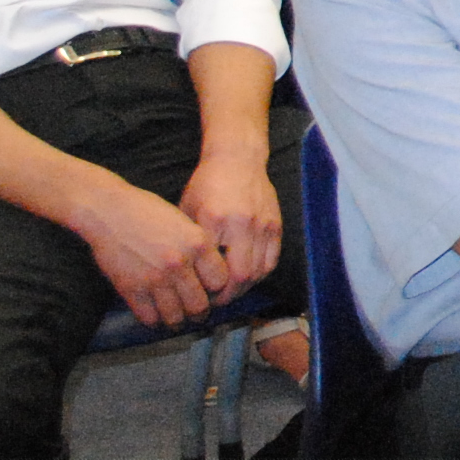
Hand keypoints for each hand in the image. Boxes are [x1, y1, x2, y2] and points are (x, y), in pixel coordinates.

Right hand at [67, 172, 224, 329]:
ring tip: (178, 320)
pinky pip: (149, 317)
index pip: (220, 281)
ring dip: (178, 321)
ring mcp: (155, 278)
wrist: (109, 211)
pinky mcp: (131, 288)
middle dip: (200, 313)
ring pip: (175, 316)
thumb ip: (198, 248)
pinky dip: (154, 320)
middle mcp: (179, 263)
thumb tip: (209, 273)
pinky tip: (155, 315)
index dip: (217, 289)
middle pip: (199, 304)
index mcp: (198, 243)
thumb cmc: (147, 211)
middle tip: (198, 314)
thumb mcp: (184, 222)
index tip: (211, 293)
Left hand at [177, 144, 283, 293]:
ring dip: (244, 288)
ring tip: (230, 291)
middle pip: (240, 277)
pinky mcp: (276, 225)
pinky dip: (259, 274)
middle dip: (227, 296)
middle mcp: (243, 225)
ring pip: (258, 272)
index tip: (198, 295)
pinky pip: (271, 261)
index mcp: (215, 220)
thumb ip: (189, 242)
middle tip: (214, 301)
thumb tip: (183, 274)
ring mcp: (263, 225)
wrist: (238, 158)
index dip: (206, 289)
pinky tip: (247, 277)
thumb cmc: (207, 183)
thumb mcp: (188, 210)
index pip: (212, 268)